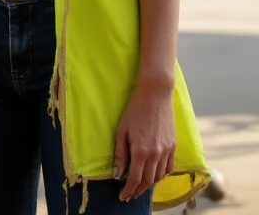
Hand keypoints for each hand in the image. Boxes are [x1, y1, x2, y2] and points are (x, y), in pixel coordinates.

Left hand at [113, 82, 175, 201]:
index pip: (135, 179)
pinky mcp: (173, 146)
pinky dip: (162, 175)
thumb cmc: (135, 110)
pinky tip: (155, 175)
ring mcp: (166, 151)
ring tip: (141, 187)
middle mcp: (156, 154)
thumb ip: (120, 154)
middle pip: (148, 181)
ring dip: (150, 185)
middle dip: (138, 191)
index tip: (123, 197)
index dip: (128, 190)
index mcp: (141, 151)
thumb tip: (117, 174)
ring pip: (159, 177)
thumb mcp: (121, 130)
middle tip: (130, 195)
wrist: (155, 94)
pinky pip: (169, 168)